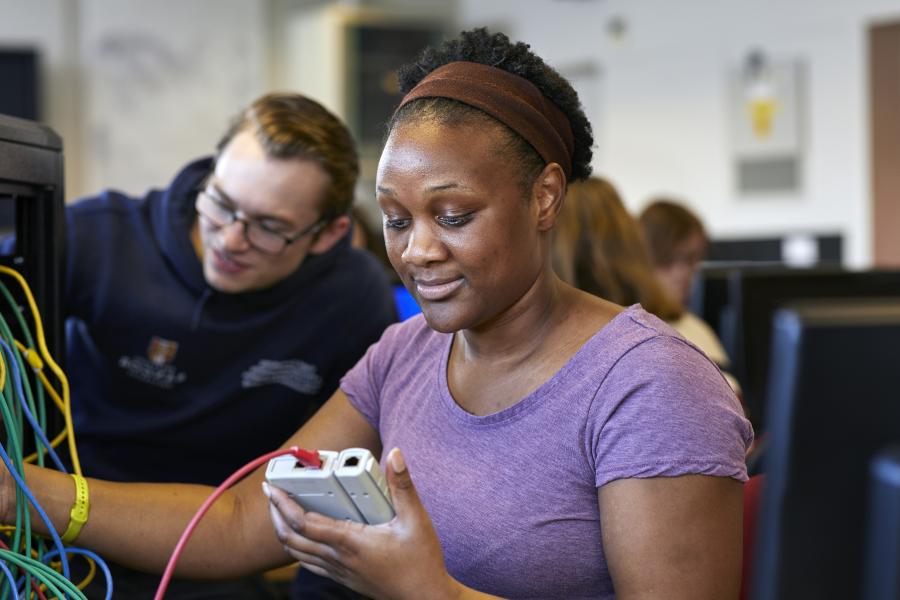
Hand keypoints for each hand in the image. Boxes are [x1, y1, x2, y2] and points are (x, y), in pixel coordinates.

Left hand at [264, 448, 457, 599]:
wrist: (424, 597)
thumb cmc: (421, 561)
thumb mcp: (416, 519)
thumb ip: (403, 486)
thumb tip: (396, 455)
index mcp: (350, 542)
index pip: (304, 522)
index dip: (283, 504)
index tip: (272, 488)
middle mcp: (338, 558)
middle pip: (291, 539)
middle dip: (275, 516)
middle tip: (271, 495)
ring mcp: (339, 571)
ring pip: (297, 555)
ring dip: (283, 532)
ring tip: (281, 512)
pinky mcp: (343, 578)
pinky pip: (310, 564)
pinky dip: (297, 549)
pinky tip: (302, 537)